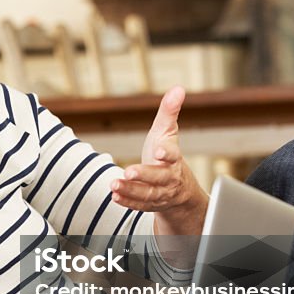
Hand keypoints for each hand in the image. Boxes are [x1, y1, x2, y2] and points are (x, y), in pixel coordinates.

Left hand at [110, 86, 207, 236]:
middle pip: (159, 177)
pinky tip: (114, 196)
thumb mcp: (167, 133)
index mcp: (174, 159)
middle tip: (128, 171)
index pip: (173, 156)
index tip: (159, 151)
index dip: (167, 153)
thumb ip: (169, 112)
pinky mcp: (150, 205)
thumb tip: (178, 88)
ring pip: (148, 194)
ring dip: (131, 190)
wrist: (178, 190)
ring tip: (114, 184)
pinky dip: (127, 202)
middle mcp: (169, 178)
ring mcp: (160, 193)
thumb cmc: (166, 155)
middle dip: (144, 175)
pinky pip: (139, 205)